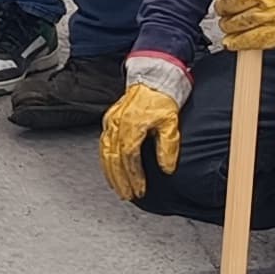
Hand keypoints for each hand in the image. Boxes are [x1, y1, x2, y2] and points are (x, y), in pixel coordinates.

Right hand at [97, 74, 184, 204]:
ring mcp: (111, 121)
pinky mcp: (109, 119)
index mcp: (132, 124)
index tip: (140, 188)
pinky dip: (105, 160)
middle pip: (114, 158)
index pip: (130, 156)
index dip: (134, 175)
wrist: (153, 79)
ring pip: (105, 153)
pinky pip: (103, 144)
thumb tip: (166, 168)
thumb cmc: (162, 98)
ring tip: (118, 188)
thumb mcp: (171, 123)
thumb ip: (168, 147)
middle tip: (128, 194)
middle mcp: (118, 123)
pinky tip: (109, 169)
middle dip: (120, 180)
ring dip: (111, 173)